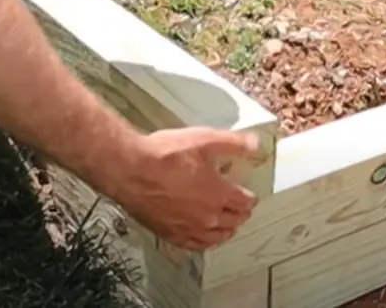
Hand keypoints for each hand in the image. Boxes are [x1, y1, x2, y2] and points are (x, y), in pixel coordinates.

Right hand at [110, 127, 260, 250]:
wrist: (130, 170)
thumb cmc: (165, 155)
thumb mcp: (204, 139)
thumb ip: (233, 143)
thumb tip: (255, 144)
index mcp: (220, 194)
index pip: (245, 202)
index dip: (249, 197)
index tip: (248, 193)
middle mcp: (208, 216)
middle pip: (234, 221)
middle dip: (240, 213)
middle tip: (240, 207)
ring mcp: (189, 228)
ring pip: (217, 237)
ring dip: (226, 230)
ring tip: (227, 224)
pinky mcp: (170, 234)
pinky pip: (195, 245)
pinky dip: (204, 241)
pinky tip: (202, 237)